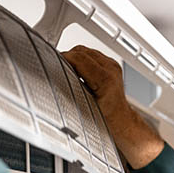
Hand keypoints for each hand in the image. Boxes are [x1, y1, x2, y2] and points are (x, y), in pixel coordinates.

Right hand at [63, 45, 163, 168]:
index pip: (78, 58)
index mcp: (105, 79)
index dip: (63, 58)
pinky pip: (91, 55)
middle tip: (57, 67)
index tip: (52, 62)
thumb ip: (71, 88)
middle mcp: (111, 69)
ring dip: (74, 58)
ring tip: (66, 70)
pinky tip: (76, 71)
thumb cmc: (105, 119)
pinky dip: (81, 60)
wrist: (120, 121)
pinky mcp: (111, 65)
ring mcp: (112, 66)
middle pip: (81, 51)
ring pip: (86, 51)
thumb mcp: (83, 107)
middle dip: (67, 58)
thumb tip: (57, 76)